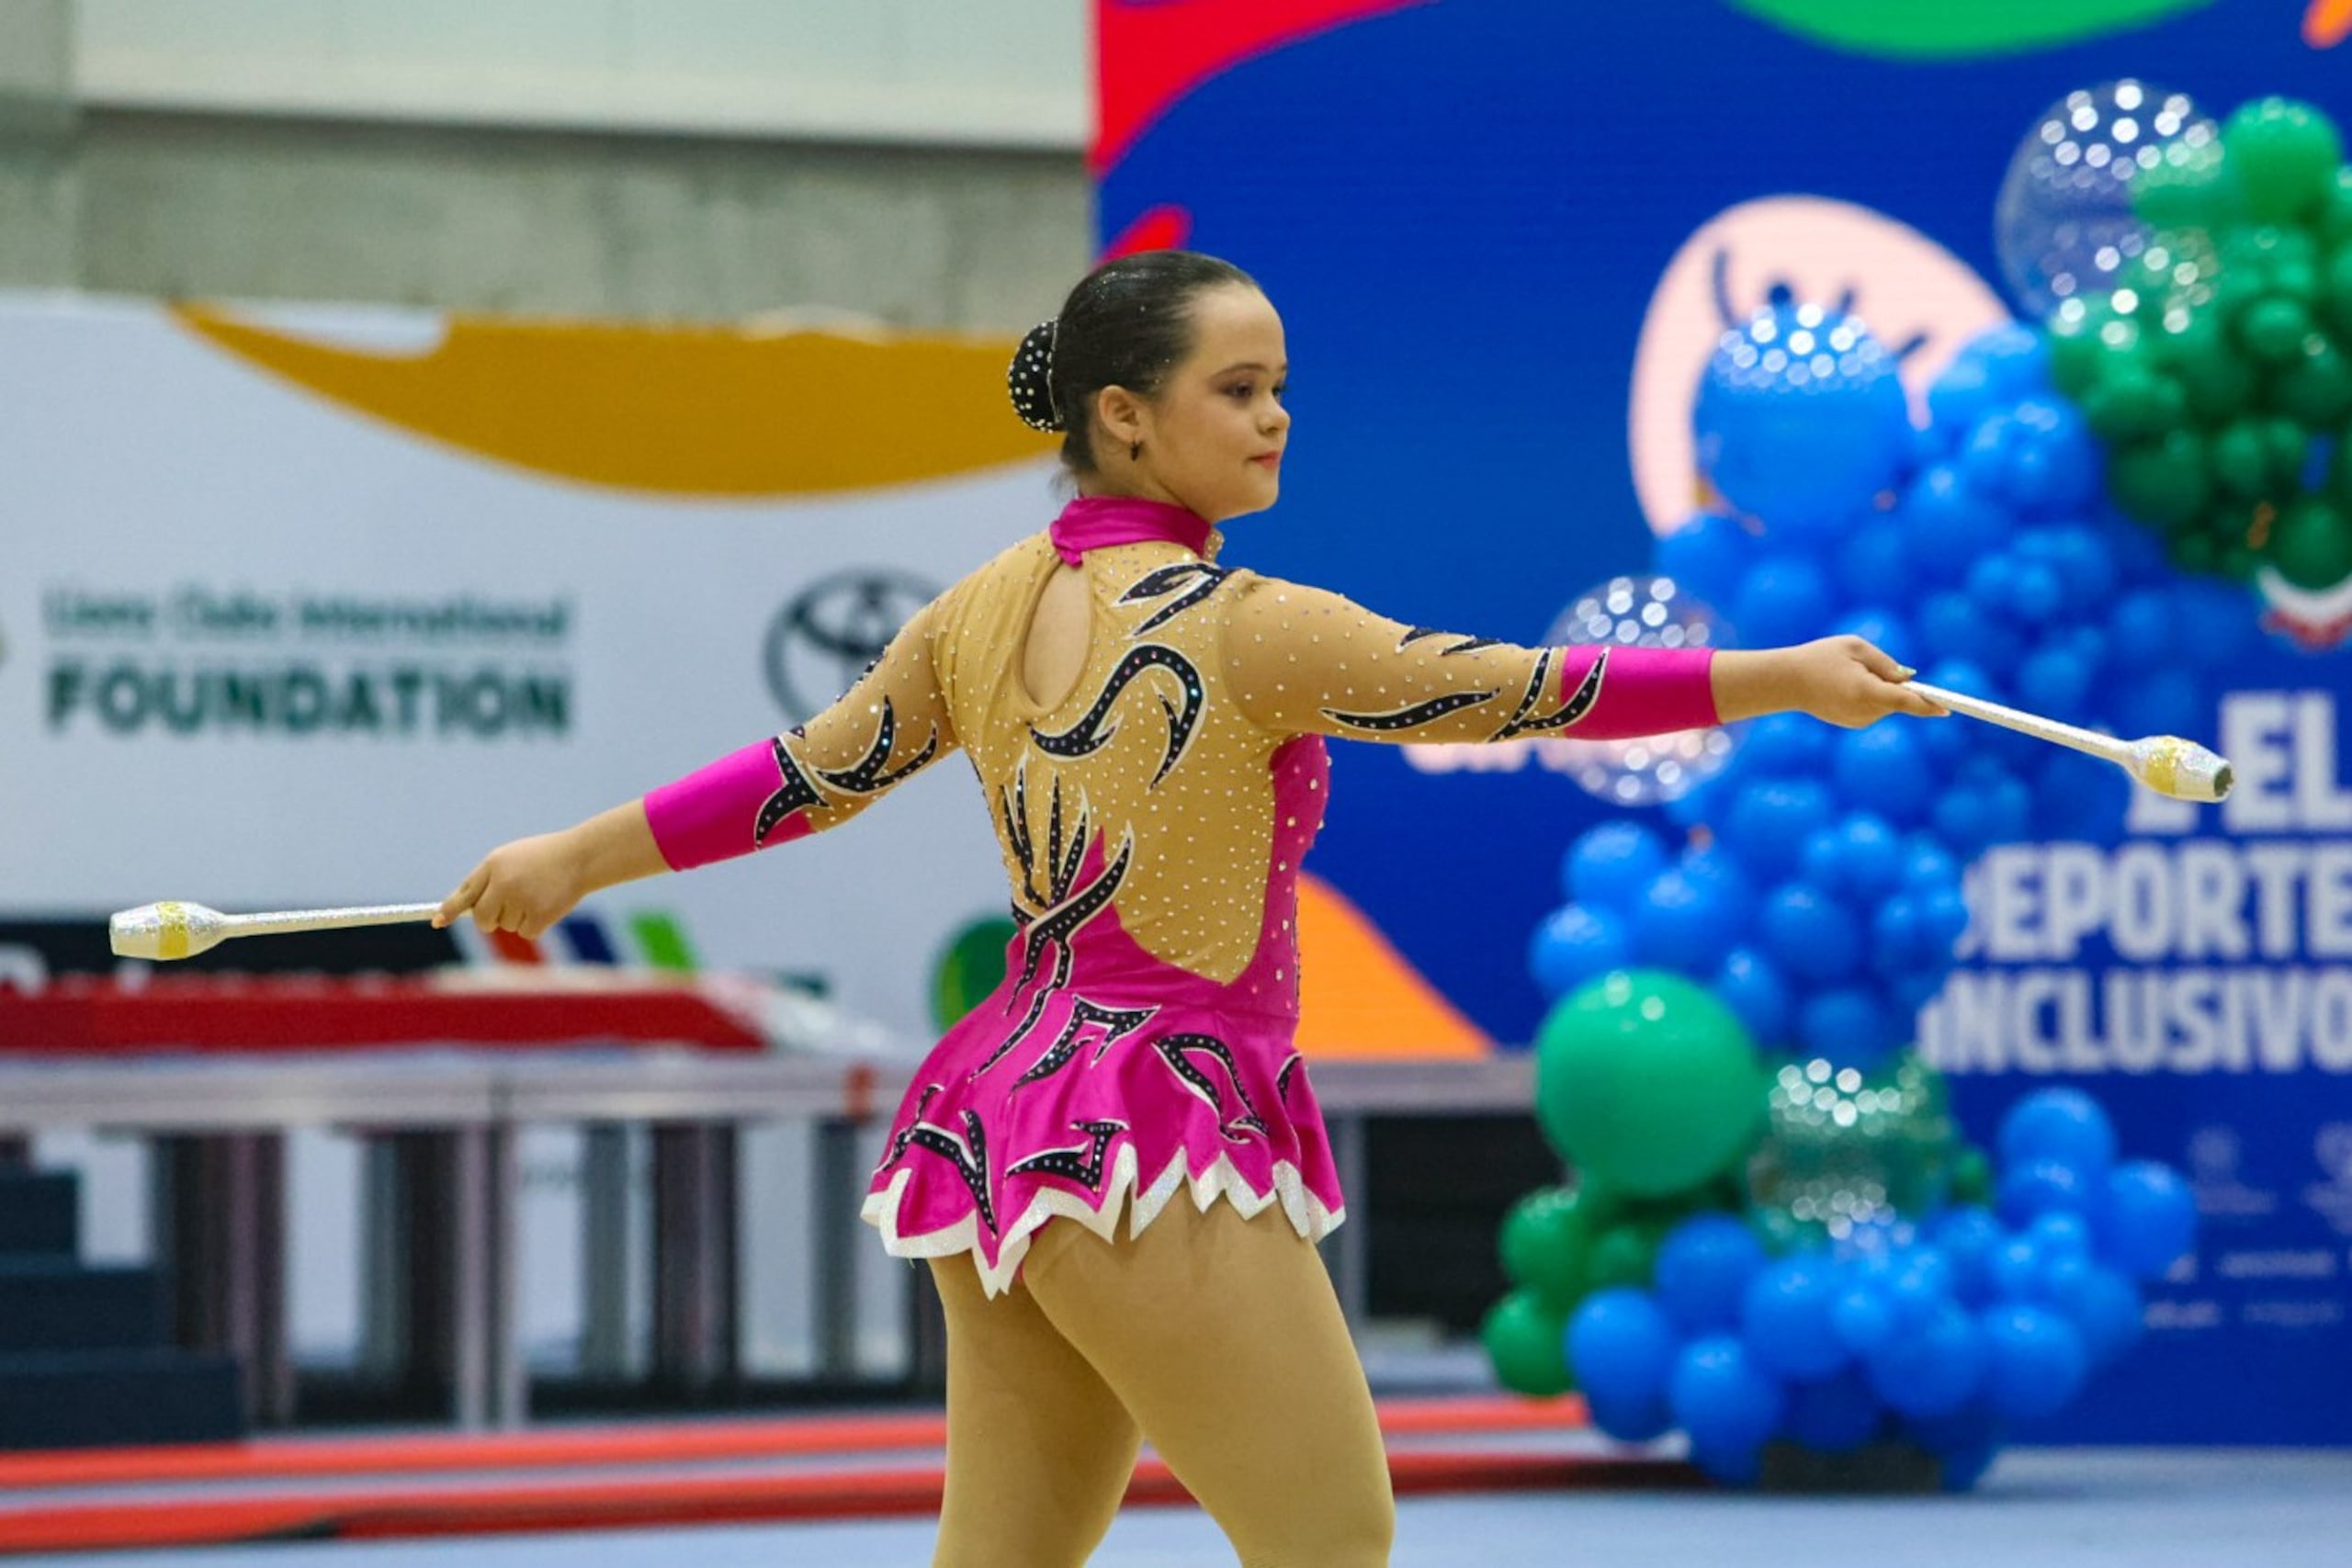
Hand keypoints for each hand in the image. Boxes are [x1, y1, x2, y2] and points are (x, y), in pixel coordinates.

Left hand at [435, 830, 586, 938]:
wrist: (580, 857)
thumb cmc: (540, 858)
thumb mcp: (508, 860)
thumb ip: (485, 882)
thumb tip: (462, 909)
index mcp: (493, 867)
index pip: (465, 894)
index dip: (449, 910)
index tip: (437, 921)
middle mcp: (504, 884)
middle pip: (483, 919)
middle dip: (490, 918)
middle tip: (509, 903)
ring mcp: (523, 901)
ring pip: (506, 926)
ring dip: (517, 917)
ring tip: (536, 894)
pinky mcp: (541, 916)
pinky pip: (525, 933)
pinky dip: (535, 924)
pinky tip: (546, 905)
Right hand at [1784, 636, 1948, 728]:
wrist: (1786, 681)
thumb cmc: (1820, 658)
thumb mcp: (1855, 647)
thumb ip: (1886, 663)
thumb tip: (1909, 679)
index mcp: (1867, 692)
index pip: (1906, 701)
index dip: (1929, 704)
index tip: (1947, 709)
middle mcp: (1865, 711)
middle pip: (1897, 699)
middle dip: (1894, 684)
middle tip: (1866, 666)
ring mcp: (1858, 721)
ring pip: (1886, 703)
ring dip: (1879, 689)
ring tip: (1847, 675)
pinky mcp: (1852, 723)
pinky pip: (1874, 708)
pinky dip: (1868, 696)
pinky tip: (1844, 687)